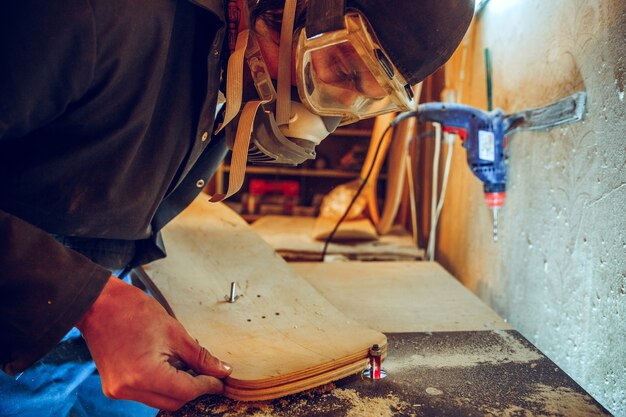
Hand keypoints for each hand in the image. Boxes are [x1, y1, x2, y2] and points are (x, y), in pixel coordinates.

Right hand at [76, 275, 231, 410]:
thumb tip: (221, 370)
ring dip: (177, 387)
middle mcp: (128, 389)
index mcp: (145, 375)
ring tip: (187, 366)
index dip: (208, 385)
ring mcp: (118, 390)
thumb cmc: (132, 311)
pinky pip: (145, 393)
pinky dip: (160, 384)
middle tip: (208, 374)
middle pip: (174, 401)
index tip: (220, 379)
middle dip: (194, 389)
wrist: (98, 304)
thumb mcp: (174, 332)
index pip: (186, 391)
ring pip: (159, 400)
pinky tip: (168, 366)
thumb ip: (199, 356)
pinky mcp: (114, 386)